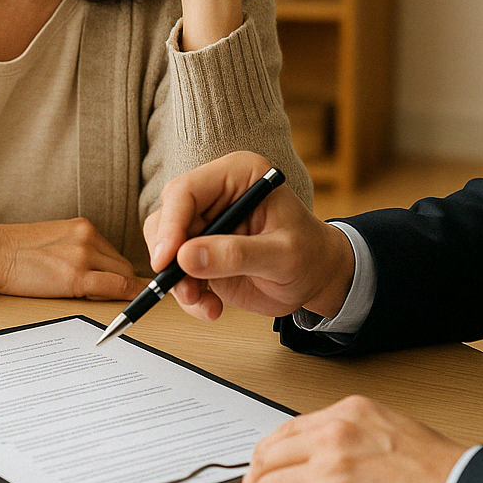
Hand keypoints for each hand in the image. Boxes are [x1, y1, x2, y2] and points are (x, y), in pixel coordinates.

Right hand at [0, 218, 146, 299]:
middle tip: (110, 300)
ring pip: (122, 277)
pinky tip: (129, 306)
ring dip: (118, 293)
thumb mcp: (54, 240)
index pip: (113, 253)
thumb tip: (96, 270)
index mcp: (82, 227)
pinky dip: (128, 297)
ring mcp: (84, 255)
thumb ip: (77, 249)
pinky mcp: (77, 276)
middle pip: (122, 265)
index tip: (125, 284)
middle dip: (121, 283)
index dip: (119, 273)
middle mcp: (88, 237)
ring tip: (101, 304)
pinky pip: (116, 288)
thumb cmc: (13, 251)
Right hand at [143, 151, 354, 319]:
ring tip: (203, 303)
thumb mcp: (282, 255)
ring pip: (165, 246)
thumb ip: (236, 254)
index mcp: (237, 175)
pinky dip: (187, 294)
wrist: (317, 276)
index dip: (171, 224)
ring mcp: (206, 223)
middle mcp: (215, 194)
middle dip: (169, 256)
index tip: (167, 259)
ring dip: (177, 280)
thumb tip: (186, 258)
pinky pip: (176, 271)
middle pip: (167, 217)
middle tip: (184, 288)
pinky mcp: (200, 251)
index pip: (186, 190)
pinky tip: (212, 307)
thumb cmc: (309, 254)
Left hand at [242, 395, 467, 482]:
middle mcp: (332, 439)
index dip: (267, 451)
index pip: (287, 430)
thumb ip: (346, 431)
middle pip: (271, 457)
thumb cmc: (432, 467)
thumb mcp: (384, 425)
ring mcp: (330, 476)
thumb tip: (314, 449)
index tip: (261, 463)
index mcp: (345, 414)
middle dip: (257, 477)